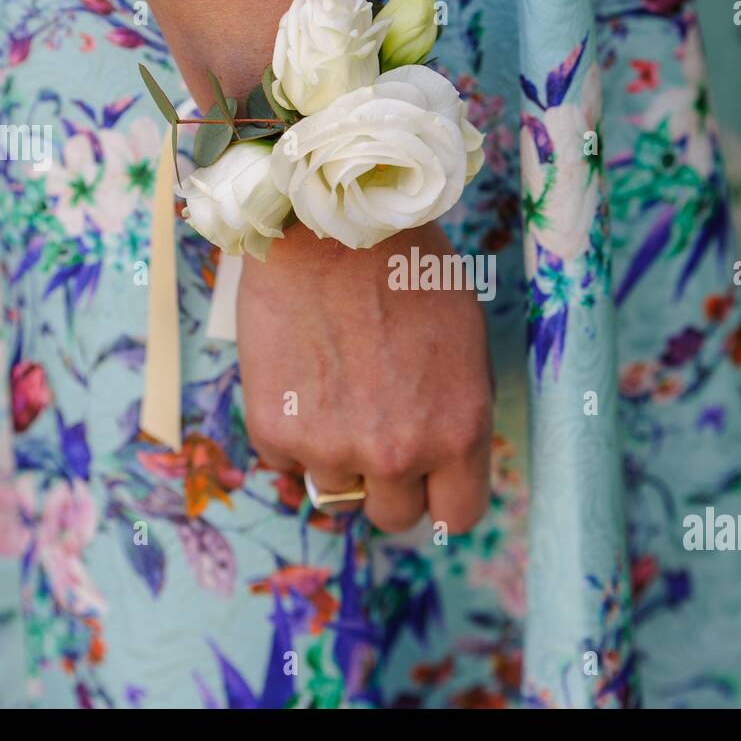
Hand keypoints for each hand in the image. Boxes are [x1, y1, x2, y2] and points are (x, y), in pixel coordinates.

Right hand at [236, 222, 492, 533]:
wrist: (329, 224)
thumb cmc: (407, 269)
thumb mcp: (465, 344)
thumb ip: (455, 412)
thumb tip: (443, 459)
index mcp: (458, 432)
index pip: (455, 516)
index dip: (440, 497)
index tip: (427, 481)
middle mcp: (398, 453)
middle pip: (392, 515)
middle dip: (386, 483)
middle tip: (374, 431)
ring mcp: (332, 446)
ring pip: (334, 490)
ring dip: (334, 455)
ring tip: (334, 391)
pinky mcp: (276, 430)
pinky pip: (284, 462)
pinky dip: (290, 432)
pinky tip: (301, 378)